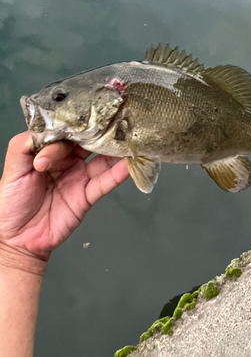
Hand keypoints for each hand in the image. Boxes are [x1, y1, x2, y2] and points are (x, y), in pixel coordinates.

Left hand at [0, 132, 128, 265]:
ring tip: (130, 138)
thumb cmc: (11, 202)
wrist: (17, 239)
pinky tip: (128, 165)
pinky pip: (104, 183)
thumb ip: (25, 145)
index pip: (67, 132)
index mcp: (51, 151)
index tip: (78, 123)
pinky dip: (117, 174)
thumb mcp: (13, 169)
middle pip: (89, 142)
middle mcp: (68, 161)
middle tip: (116, 120)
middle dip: (102, 131)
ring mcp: (80, 177)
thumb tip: (47, 130)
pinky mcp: (88, 196)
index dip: (73, 126)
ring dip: (116, 150)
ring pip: (102, 160)